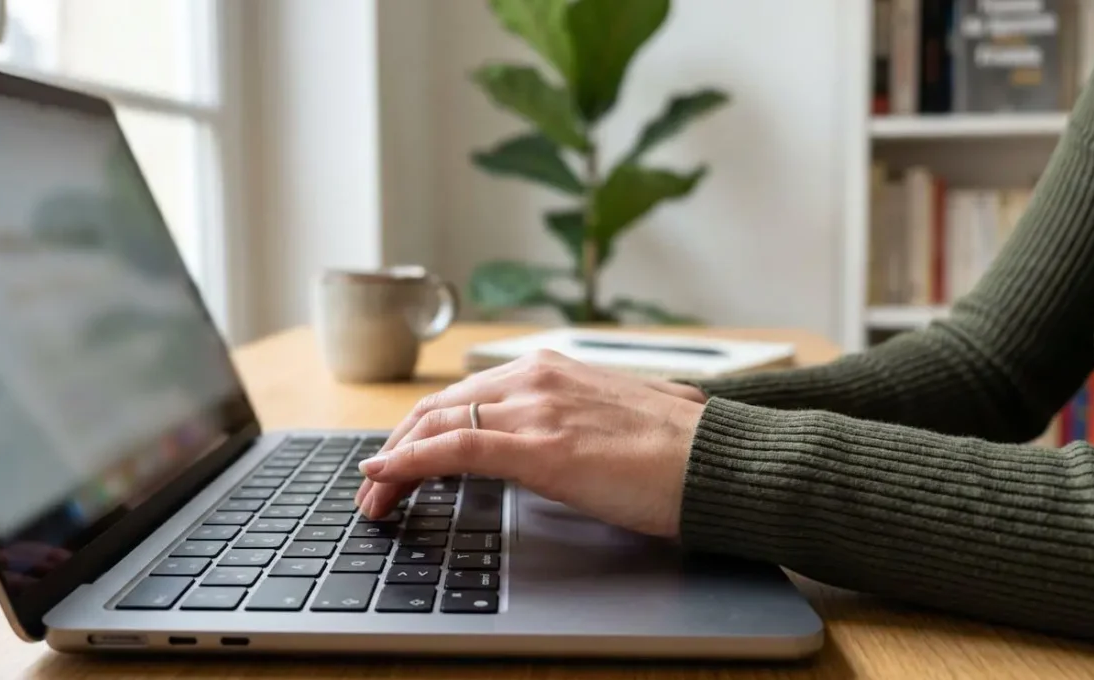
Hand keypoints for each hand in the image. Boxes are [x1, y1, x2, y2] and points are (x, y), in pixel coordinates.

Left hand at [355, 350, 706, 538]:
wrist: (720, 462)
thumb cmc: (679, 450)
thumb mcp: (615, 421)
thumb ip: (578, 421)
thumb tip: (566, 443)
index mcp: (552, 370)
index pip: (464, 397)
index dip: (421, 430)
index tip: (400, 461)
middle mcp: (536, 378)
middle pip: (438, 408)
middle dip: (396, 447)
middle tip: (375, 486)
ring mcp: (536, 408)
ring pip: (436, 426)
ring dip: (393, 463)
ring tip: (373, 498)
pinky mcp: (540, 446)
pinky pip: (454, 449)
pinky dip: (408, 462)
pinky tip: (385, 478)